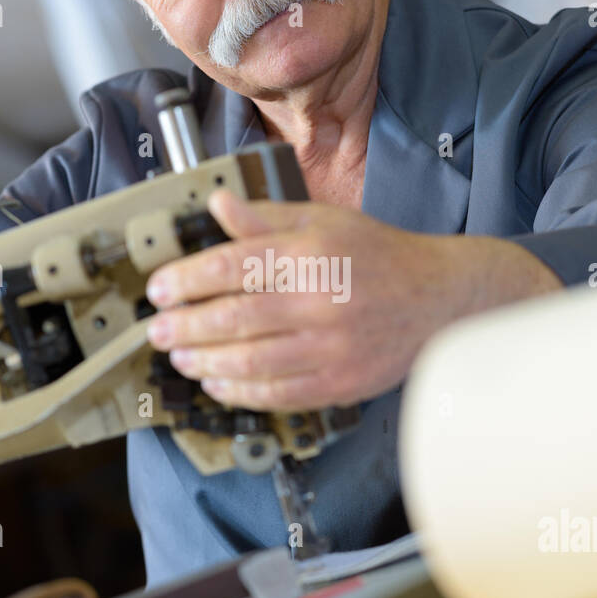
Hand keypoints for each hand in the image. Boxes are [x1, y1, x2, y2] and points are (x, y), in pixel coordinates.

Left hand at [144, 189, 511, 411]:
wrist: (439, 299)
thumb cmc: (378, 255)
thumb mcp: (323, 221)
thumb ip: (267, 218)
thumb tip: (217, 203)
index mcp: (311, 254)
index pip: (233, 265)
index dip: (187, 279)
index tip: (160, 288)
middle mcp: (320, 300)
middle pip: (235, 317)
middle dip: (186, 326)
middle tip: (157, 330)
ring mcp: (332, 347)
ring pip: (252, 360)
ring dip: (206, 362)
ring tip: (180, 357)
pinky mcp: (341, 383)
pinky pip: (279, 394)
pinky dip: (241, 392)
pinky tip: (218, 383)